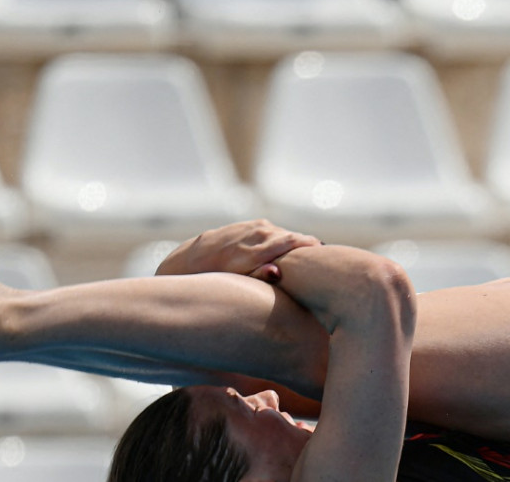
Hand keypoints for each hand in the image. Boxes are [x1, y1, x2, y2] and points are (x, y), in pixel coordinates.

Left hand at [155, 219, 320, 280]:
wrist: (182, 265)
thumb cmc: (209, 282)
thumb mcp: (230, 283)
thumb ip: (255, 276)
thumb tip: (276, 272)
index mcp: (249, 250)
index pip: (288, 241)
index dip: (308, 246)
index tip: (326, 255)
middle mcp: (249, 234)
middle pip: (286, 235)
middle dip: (304, 245)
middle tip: (324, 259)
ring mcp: (245, 228)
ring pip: (277, 232)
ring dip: (291, 240)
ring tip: (308, 253)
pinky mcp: (242, 226)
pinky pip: (266, 229)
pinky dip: (278, 237)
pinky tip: (287, 246)